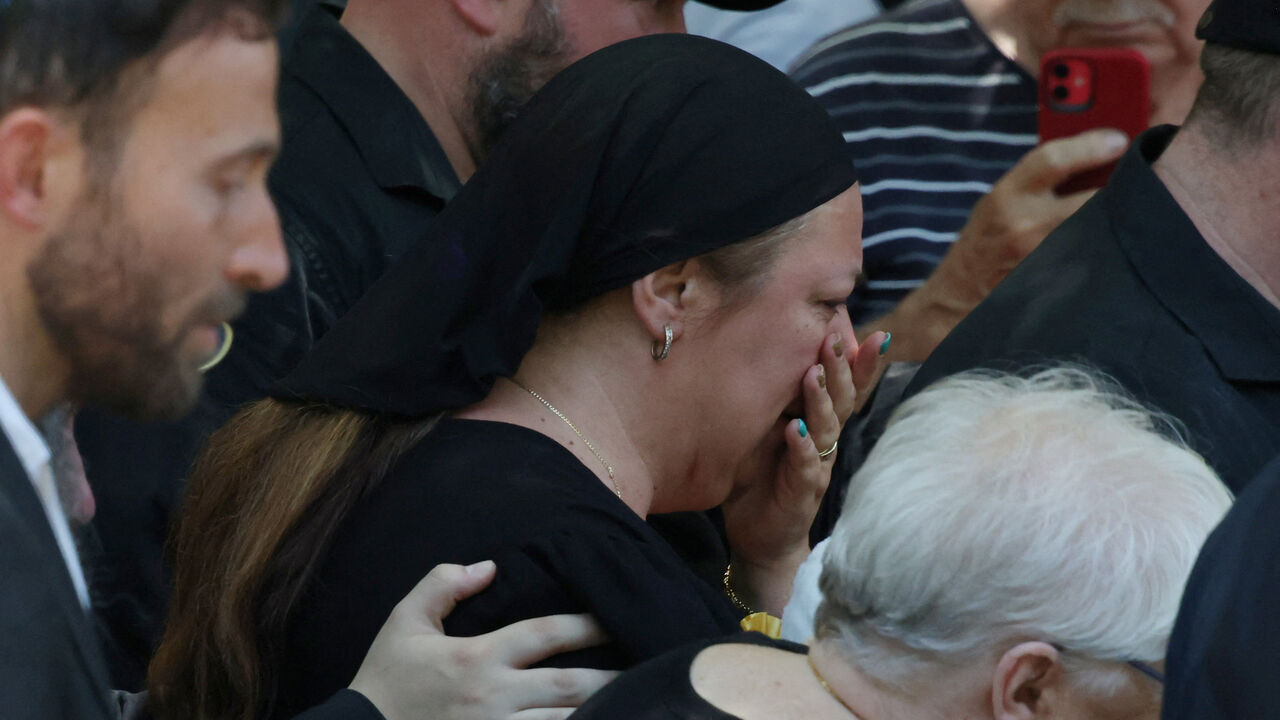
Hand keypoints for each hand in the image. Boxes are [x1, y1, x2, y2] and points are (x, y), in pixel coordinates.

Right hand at [349, 561, 617, 719]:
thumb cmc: (383, 681)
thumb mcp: (403, 622)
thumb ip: (442, 584)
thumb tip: (488, 566)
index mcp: (476, 658)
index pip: (545, 633)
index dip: (585, 624)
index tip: (612, 618)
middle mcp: (492, 697)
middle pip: (569, 685)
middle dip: (611, 677)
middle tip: (647, 668)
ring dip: (600, 715)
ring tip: (635, 705)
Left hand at [720, 328, 884, 613]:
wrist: (761, 536)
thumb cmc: (763, 475)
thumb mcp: (768, 428)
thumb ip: (777, 396)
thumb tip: (767, 348)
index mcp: (820, 422)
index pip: (845, 385)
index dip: (858, 360)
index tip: (869, 330)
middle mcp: (825, 441)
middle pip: (841, 400)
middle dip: (840, 368)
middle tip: (832, 338)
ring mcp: (817, 467)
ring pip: (826, 429)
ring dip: (820, 401)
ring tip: (812, 375)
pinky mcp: (802, 493)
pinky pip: (805, 468)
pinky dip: (801, 449)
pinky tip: (795, 432)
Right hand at [882, 129, 1127, 362]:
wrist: (957, 300)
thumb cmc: (982, 247)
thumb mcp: (998, 203)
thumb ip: (1037, 181)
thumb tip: (1096, 155)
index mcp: (1006, 197)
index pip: (1054, 159)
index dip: (1091, 146)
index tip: (1118, 141)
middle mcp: (1025, 226)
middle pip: (1093, 196)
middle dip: (1122, 186)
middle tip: (1141, 180)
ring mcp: (1044, 259)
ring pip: (1103, 230)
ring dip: (1121, 220)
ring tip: (1132, 214)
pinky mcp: (1059, 286)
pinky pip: (1099, 260)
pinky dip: (1112, 249)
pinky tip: (1118, 247)